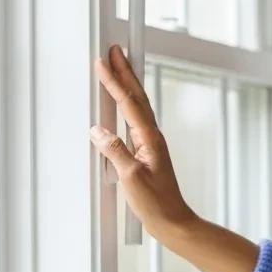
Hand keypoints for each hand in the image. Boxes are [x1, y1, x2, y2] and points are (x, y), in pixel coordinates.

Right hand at [89, 44, 259, 271]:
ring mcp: (151, 144)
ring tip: (118, 66)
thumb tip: (98, 131)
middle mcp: (153, 137)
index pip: (129, 103)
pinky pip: (134, 121)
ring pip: (138, 106)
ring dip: (127, 85)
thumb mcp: (131, 178)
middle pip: (137, 97)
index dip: (115, 81)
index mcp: (150, 139)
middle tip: (115, 50)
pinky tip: (121, 103)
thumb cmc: (156, 203)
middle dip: (125, 72)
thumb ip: (114, 152)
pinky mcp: (147, 152)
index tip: (104, 61)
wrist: (173, 221)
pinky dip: (127, 105)